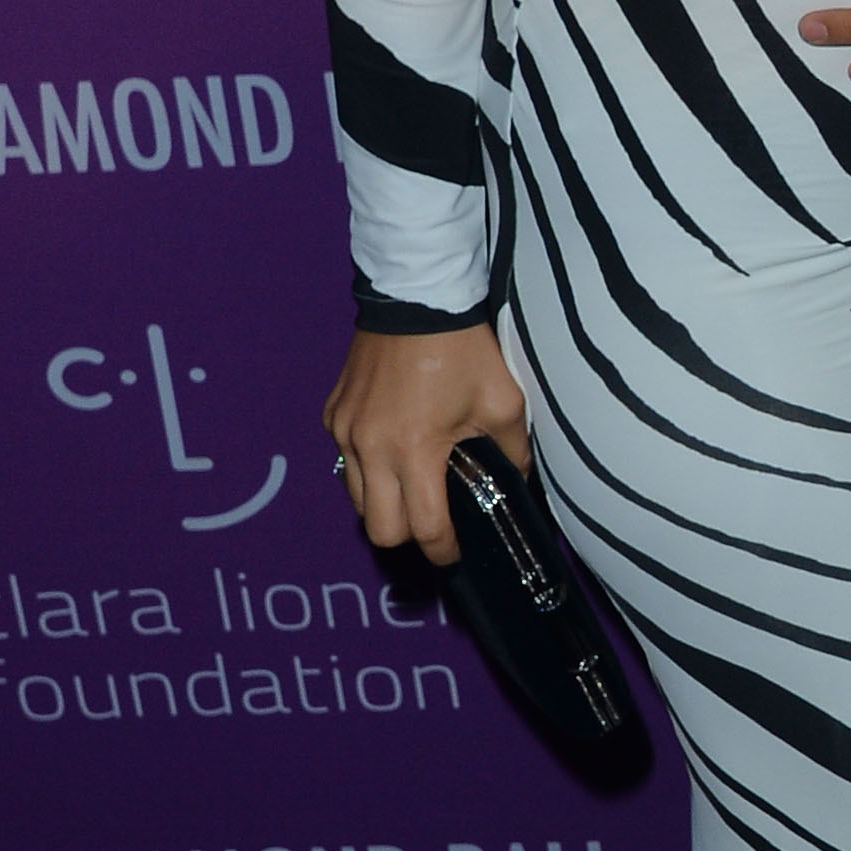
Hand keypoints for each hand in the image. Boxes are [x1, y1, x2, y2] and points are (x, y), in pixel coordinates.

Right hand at [325, 322, 529, 564]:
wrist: (416, 297)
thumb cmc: (464, 350)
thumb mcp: (504, 404)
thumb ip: (513, 454)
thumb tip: (518, 484)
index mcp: (414, 451)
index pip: (423, 528)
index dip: (443, 551)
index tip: (455, 553)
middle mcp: (369, 448)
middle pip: (379, 529)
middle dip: (408, 535)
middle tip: (433, 523)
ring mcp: (344, 431)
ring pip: (357, 498)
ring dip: (385, 503)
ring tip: (413, 486)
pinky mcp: (333, 414)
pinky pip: (345, 460)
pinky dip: (367, 467)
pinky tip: (394, 447)